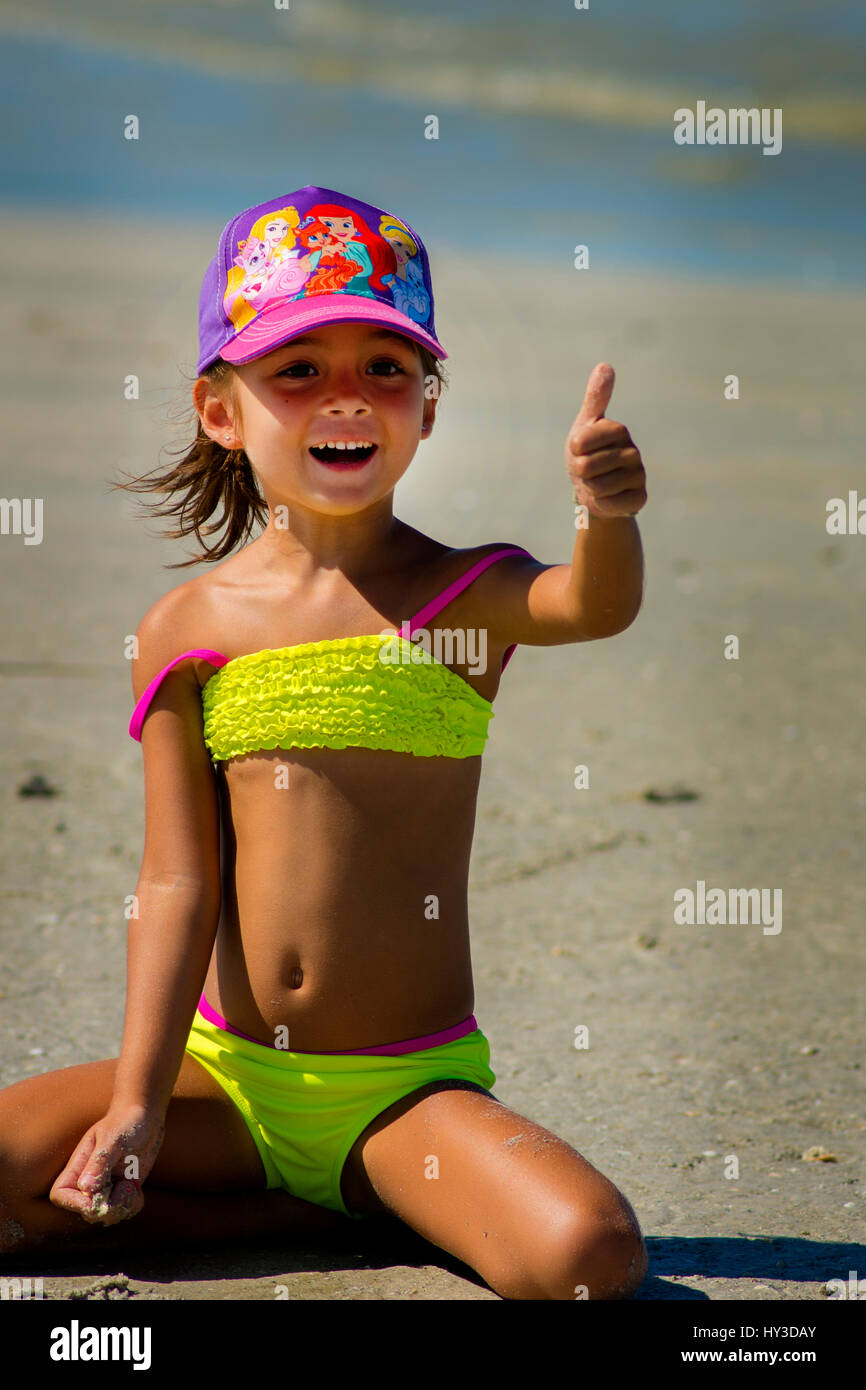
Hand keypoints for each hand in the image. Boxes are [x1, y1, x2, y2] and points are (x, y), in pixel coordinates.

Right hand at [49, 1104, 165, 1226]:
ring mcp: (105, 1188)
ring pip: (106, 1215)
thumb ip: (100, 1161)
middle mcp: (88, 1181)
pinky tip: (137, 1188)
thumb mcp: (113, 1138)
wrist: (144, 1117)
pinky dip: (133, 1205)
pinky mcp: (121, 1191)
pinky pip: (124, 1211)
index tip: (94, 1198)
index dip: (73, 1203)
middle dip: (107, 1207)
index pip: (60, 1195)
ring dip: (122, 1207)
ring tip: (132, 1185)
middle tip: (124, 1187)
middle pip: (86, 1212)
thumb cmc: (124, 1121)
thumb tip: (85, 1188)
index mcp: (77, 1166)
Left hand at [564, 363, 646, 518]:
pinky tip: (607, 498)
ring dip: (589, 489)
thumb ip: (595, 399)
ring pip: (596, 487)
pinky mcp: (639, 498)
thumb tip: (605, 365)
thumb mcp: (585, 426)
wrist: (596, 490)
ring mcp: (638, 476)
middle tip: (587, 471)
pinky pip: (609, 504)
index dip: (573, 451)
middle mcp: (633, 452)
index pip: (580, 442)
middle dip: (579, 473)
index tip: (580, 451)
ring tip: (596, 483)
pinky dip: (601, 504)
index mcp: (618, 430)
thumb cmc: (586, 454)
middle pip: (585, 467)